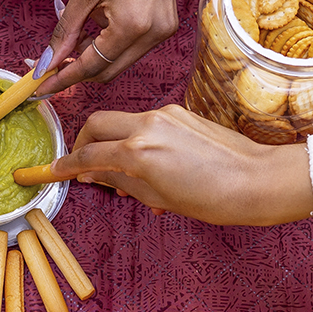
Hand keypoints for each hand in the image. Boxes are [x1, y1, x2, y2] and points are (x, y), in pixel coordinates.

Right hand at [23, 105, 312, 225]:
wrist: (257, 180)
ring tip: (126, 175)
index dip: (67, 165)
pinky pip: (147, 123)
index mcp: (137, 150)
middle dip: (83, 141)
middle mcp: (147, 124)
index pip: (88, 154)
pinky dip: (138, 140)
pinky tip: (152, 165)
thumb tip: (95, 174)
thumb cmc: (213, 198)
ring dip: (113, 142)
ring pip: (123, 122)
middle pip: (97, 124)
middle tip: (82, 164)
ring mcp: (166, 114)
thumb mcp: (157, 197)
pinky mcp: (182, 113)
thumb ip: (120, 180)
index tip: (54, 172)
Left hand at [35, 0, 280, 96]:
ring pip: (120, 58)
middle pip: (108, 70)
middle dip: (77, 71)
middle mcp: (153, 34)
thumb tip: (50, 60)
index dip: (63, 79)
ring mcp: (163, 29)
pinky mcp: (165, 20)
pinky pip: (132, 43)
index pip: (92, 66)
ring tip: (69, 39)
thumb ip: (68, 30)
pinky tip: (94, 24)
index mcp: (132, 26)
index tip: (38, 89)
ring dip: (94, 54)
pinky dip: (110, 41)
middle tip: (46, 69)